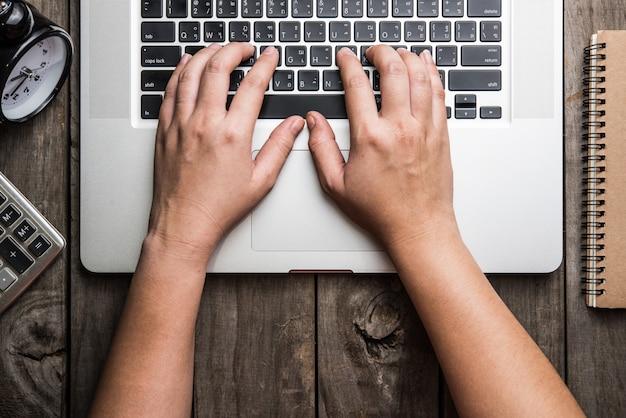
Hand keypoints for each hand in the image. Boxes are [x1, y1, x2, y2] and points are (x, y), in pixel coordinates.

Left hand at [149, 43, 304, 265]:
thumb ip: (280, 147)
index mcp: (233, 135)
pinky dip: (179, 72)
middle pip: (217, 69)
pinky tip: (186, 65)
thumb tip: (295, 124)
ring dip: (206, 54)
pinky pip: (169, 91)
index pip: (252, 86)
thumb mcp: (261, 180)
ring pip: (190, 73)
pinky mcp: (165, 131)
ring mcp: (181, 125)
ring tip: (218, 49)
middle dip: (234, 50)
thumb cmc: (220, 207)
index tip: (269, 56)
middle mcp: (204, 124)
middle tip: (245, 47)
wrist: (184, 224)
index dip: (264, 65)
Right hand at [307, 46, 455, 248]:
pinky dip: (432, 74)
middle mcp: (400, 127)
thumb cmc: (380, 210)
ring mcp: (424, 129)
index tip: (346, 57)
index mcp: (371, 137)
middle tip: (373, 51)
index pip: (357, 85)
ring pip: (420, 77)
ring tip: (398, 53)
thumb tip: (314, 121)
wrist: (418, 227)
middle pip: (394, 70)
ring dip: (408, 58)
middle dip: (381, 52)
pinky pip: (439, 94)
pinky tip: (426, 66)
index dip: (349, 64)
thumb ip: (321, 148)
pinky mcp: (441, 135)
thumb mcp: (336, 185)